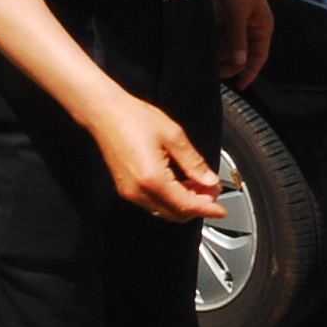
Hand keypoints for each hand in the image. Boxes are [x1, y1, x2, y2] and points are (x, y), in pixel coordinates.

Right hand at [88, 95, 226, 220]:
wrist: (105, 113)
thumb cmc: (134, 118)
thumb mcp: (173, 136)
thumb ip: (194, 162)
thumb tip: (210, 181)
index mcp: (153, 179)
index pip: (186, 205)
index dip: (207, 209)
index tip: (221, 210)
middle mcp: (139, 191)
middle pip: (176, 213)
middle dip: (197, 206)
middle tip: (212, 191)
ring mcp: (130, 192)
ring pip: (164, 211)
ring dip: (184, 203)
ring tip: (199, 186)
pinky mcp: (126, 189)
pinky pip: (153, 203)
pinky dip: (170, 199)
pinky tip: (180, 183)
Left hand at [213, 0, 272, 86]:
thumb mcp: (236, 15)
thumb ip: (237, 40)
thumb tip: (240, 63)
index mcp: (262, 28)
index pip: (259, 56)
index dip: (250, 72)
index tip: (240, 86)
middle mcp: (252, 27)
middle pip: (243, 53)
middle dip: (232, 64)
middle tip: (216, 75)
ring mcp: (239, 21)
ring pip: (231, 45)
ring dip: (222, 54)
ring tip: (207, 64)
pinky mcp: (226, 15)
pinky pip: (222, 35)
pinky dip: (215, 42)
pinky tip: (204, 49)